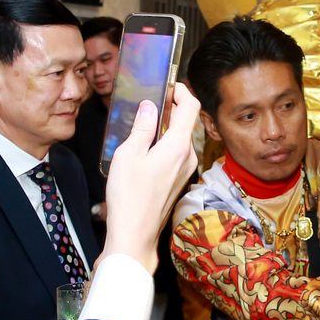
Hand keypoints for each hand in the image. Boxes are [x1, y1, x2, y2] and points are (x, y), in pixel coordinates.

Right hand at [101, 84, 200, 273]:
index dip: (180, 89)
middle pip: (186, 121)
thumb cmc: (130, 197)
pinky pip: (176, 152)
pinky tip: (145, 147)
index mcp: (178, 145)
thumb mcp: (129, 153)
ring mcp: (186, 169)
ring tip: (143, 123)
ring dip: (166, 126)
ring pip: (181, 138)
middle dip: (170, 107)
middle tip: (149, 101)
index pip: (190, 105)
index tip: (166, 85)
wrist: (135, 233)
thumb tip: (149, 107)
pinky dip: (165, 142)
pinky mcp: (179, 179)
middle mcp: (188, 156)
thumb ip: (142, 126)